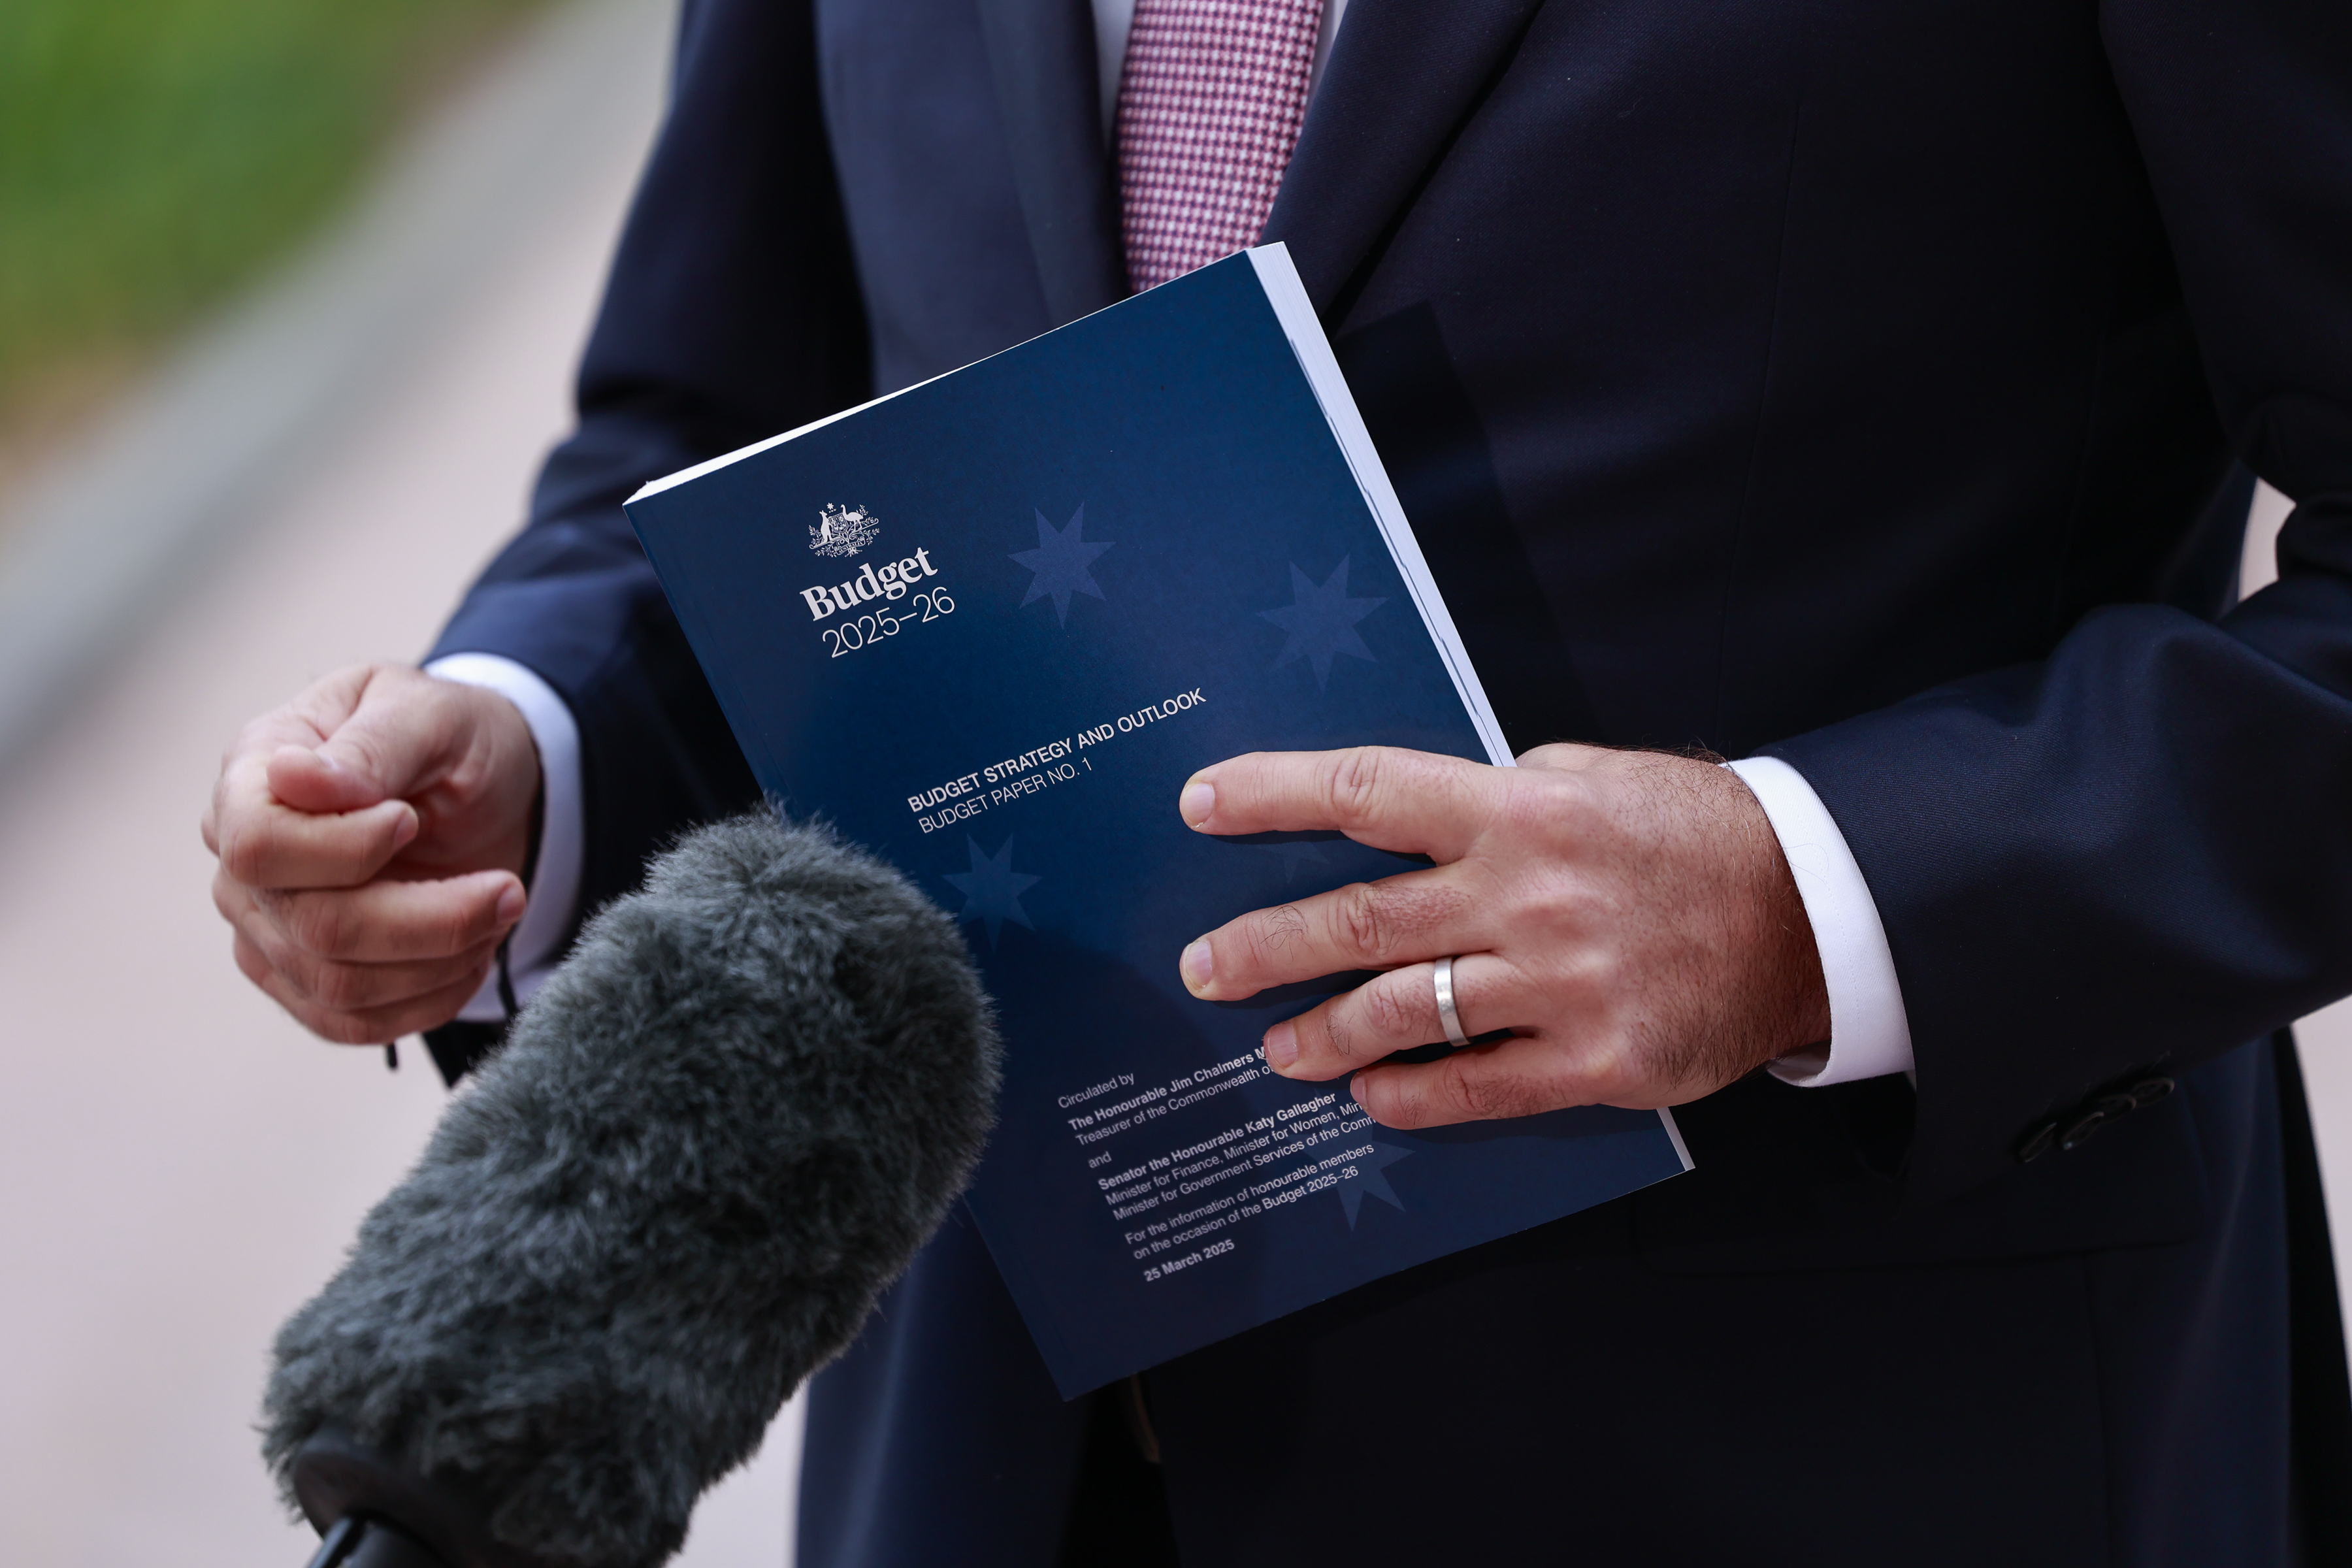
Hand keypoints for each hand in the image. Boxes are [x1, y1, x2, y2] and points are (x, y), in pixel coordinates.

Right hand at [203, 663, 540, 1043]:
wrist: (483, 785)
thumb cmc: (450, 737)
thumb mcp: (430, 713)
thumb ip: (373, 746)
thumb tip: (296, 778)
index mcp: (254, 774)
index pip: (257, 844)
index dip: (342, 849)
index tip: (411, 820)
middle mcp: (243, 861)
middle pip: (312, 926)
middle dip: (429, 917)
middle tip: (507, 889)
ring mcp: (266, 927)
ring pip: (338, 986)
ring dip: (442, 959)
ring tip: (500, 910)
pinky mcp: (303, 979)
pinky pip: (352, 1023)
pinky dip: (429, 1001)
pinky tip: (475, 954)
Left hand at [1173, 744, 1829, 1125]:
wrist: (1814, 909)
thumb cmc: (1692, 832)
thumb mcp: (1592, 775)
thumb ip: (1496, 794)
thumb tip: (1405, 814)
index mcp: (1519, 808)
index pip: (1368, 792)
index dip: (1273, 796)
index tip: (1200, 804)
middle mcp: (1528, 893)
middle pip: (1360, 919)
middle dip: (1264, 945)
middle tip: (1200, 967)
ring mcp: (1561, 983)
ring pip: (1405, 1012)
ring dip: (1323, 1034)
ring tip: (1273, 1051)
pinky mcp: (1597, 1059)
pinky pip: (1478, 1087)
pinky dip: (1413, 1096)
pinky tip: (1370, 1098)